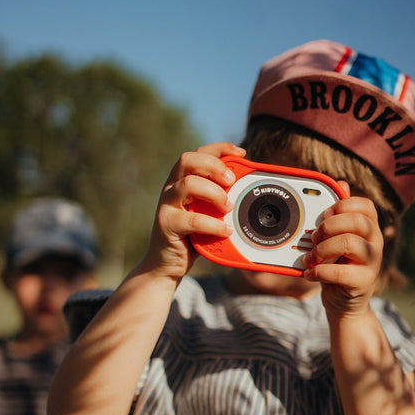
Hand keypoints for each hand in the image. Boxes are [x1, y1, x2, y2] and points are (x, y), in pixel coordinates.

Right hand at [141, 142, 244, 281]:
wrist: (166, 265)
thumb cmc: (191, 237)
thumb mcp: (207, 214)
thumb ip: (219, 201)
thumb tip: (249, 192)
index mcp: (181, 180)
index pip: (198, 153)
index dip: (220, 149)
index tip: (241, 153)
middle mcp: (171, 188)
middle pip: (188, 160)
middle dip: (214, 165)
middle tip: (232, 181)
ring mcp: (166, 205)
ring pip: (188, 184)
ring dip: (214, 193)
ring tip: (228, 208)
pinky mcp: (166, 225)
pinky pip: (191, 220)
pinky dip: (213, 224)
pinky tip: (225, 231)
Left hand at [303, 194, 383, 317]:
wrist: (345, 302)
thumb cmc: (338, 266)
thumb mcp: (335, 239)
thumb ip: (337, 215)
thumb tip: (341, 183)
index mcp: (370, 227)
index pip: (364, 205)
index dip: (341, 206)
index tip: (324, 216)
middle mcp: (375, 242)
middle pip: (357, 221)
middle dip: (329, 226)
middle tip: (314, 237)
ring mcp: (372, 262)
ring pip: (349, 243)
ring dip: (322, 249)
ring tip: (311, 257)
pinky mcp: (363, 282)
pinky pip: (339, 272)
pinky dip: (318, 271)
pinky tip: (309, 273)